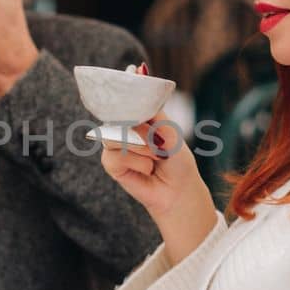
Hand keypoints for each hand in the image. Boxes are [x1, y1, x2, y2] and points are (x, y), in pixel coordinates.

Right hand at [101, 111, 218, 264]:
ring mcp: (115, 144)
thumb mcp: (172, 132)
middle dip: (143, 132)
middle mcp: (124, 127)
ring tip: (156, 158)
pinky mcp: (110, 163)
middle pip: (119, 117)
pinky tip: (146, 169)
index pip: (126, 99)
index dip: (131, 101)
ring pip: (117, 137)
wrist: (178, 189)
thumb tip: (132, 112)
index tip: (143, 103)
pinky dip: (137, 163)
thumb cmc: (177, 161)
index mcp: (138, 115)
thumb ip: (153, 117)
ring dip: (142, 149)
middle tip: (160, 145)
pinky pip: (116, 157)